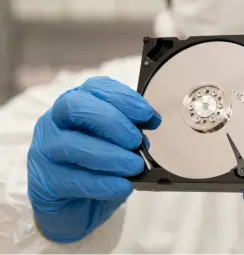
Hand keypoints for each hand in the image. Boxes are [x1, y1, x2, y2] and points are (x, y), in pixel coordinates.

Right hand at [27, 77, 161, 243]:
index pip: (96, 88)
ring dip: (109, 155)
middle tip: (135, 140)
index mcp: (78, 102)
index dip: (123, 98)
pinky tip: (122, 186)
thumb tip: (151, 122)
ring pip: (71, 145)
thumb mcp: (118, 141)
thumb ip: (131, 128)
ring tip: (135, 166)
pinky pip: (71, 179)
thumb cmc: (98, 163)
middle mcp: (56, 119)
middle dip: (110, 121)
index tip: (146, 114)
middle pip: (75, 106)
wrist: (74, 204)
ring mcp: (45, 149)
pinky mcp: (44, 180)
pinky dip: (101, 183)